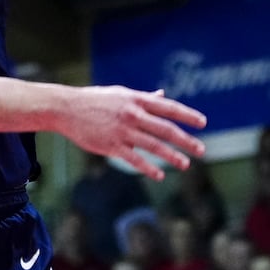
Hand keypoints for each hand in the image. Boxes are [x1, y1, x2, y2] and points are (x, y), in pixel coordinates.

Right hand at [58, 86, 206, 180]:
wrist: (66, 108)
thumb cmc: (94, 100)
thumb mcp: (120, 94)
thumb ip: (143, 98)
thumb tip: (162, 95)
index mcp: (135, 99)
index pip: (167, 107)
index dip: (186, 115)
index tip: (202, 123)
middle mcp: (132, 114)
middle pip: (165, 128)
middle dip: (186, 140)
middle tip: (201, 150)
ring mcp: (122, 130)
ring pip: (153, 145)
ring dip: (171, 156)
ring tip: (185, 164)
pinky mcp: (111, 145)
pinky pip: (134, 159)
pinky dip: (148, 168)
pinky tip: (159, 175)